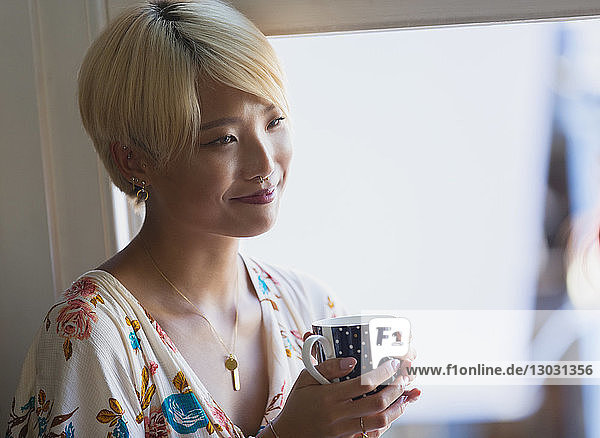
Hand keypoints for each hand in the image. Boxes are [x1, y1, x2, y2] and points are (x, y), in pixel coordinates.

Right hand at [271, 333, 420, 436]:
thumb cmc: (297, 404)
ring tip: (404, 396)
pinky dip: (386, 422)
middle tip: (403, 379)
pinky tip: (391, 412)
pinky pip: (372, 434)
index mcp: (328, 397)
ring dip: (396, 408)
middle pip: (377, 404)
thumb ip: (327, 368)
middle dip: (395, 390)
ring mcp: (344, 431)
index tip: (393, 364)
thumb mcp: (305, 379)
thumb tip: (352, 360)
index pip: (363, 383)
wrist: (289, 435)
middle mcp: (338, 415)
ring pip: (379, 422)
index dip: (383, 373)